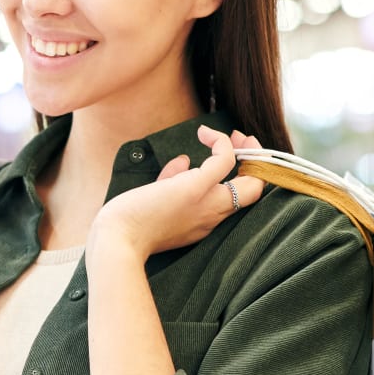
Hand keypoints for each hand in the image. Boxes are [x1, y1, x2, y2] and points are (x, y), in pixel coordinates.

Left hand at [88, 126, 267, 259]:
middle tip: (242, 142)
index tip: (233, 158)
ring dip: (248, 151)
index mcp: (204, 222)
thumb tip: (184, 159)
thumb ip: (172, 180)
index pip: (238, 202)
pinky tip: (203, 133)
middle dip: (255, 163)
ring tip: (231, 135)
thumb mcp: (158, 201)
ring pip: (252, 181)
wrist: (117, 241)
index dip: (242, 177)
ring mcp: (208, 203)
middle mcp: (213, 216)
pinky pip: (223, 160)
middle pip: (255, 192)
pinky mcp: (195, 188)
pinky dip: (220, 142)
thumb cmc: (130, 225)